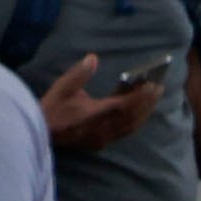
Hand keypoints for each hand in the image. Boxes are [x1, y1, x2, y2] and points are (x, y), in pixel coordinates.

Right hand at [35, 56, 166, 151]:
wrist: (41, 133)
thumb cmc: (52, 108)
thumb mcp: (63, 86)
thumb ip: (81, 73)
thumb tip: (93, 58)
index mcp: (96, 115)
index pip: (125, 105)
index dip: (140, 96)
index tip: (153, 85)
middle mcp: (102, 129)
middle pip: (132, 118)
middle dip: (147, 103)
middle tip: (158, 88)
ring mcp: (102, 138)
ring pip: (129, 127)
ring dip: (143, 113)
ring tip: (152, 99)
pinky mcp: (99, 143)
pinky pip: (123, 132)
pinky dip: (134, 122)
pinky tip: (138, 114)